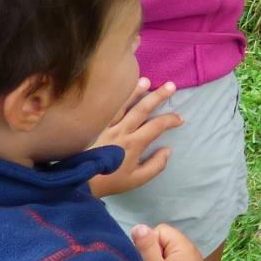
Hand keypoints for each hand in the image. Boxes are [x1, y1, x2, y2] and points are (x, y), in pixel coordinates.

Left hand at [87, 78, 181, 198]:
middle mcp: (121, 131)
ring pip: (123, 104)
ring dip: (136, 91)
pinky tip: (119, 89)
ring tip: (146, 80)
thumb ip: (155, 166)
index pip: (156, 126)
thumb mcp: (137, 180)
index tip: (180, 118)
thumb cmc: (110, 181)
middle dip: (158, 96)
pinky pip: (107, 108)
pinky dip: (115, 98)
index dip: (170, 120)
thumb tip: (167, 150)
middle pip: (142, 109)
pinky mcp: (94, 125)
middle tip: (171, 86)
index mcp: (134, 144)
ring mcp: (106, 126)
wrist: (80, 180)